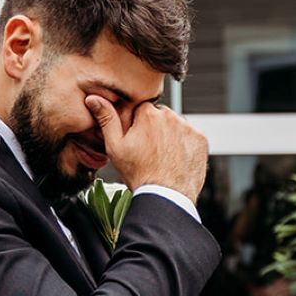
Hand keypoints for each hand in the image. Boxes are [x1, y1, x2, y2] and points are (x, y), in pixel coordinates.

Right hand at [85, 95, 208, 203]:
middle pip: (160, 116)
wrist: (167, 196)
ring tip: (163, 156)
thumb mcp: (115, 147)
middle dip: (155, 128)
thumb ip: (106, 119)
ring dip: (170, 135)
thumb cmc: (140, 174)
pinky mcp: (202, 139)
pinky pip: (190, 136)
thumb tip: (94, 99)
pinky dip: (185, 144)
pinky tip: (175, 158)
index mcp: (149, 114)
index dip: (137, 125)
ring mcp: (189, 128)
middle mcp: (171, 117)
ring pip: (176, 126)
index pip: (142, 109)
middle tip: (149, 150)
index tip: (137, 140)